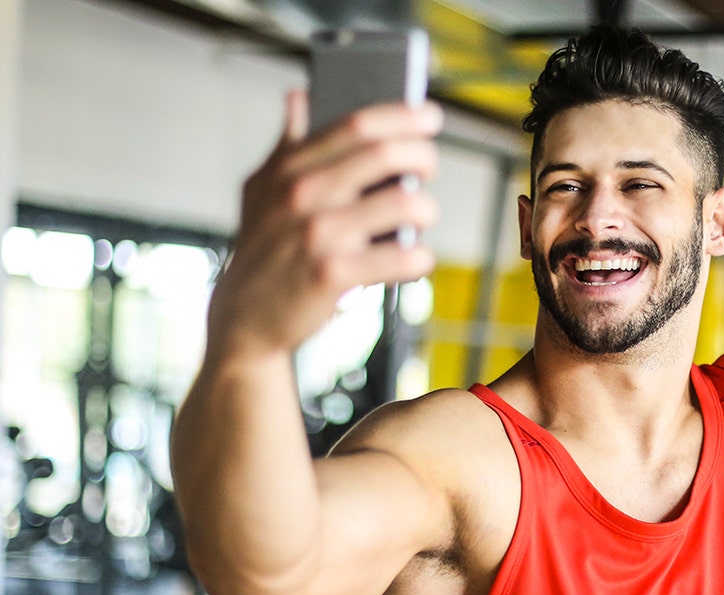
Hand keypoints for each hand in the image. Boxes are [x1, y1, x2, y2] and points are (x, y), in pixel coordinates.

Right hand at [208, 90, 442, 357]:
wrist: (243, 318)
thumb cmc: (264, 248)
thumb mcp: (262, 190)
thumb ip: (286, 144)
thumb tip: (297, 97)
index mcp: (290, 168)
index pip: (356, 124)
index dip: (401, 115)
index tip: (430, 116)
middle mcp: (302, 194)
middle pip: (385, 155)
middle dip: (423, 157)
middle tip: (429, 166)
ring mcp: (318, 235)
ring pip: (404, 205)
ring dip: (427, 209)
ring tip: (423, 216)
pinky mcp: (332, 275)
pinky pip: (401, 259)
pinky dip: (420, 258)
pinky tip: (417, 258)